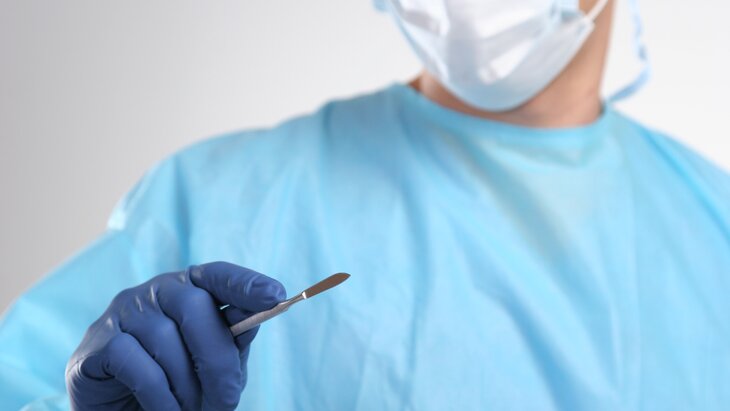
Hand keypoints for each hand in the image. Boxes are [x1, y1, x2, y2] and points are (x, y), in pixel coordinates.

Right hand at [66, 262, 285, 410]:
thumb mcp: (214, 363)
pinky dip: (158, 394)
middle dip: (217, 358)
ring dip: (186, 385)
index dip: (246, 283)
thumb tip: (260, 314)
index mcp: (189, 289)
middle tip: (227, 401)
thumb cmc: (177, 383)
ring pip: (164, 338)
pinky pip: (134, 363)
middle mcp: (154, 291)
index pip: (218, 275)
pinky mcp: (96, 343)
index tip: (276, 295)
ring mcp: (121, 313)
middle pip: (193, 305)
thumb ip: (234, 339)